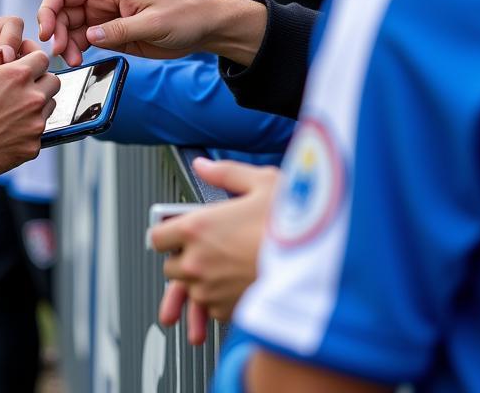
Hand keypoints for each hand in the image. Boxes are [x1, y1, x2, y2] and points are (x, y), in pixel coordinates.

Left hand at [0, 15, 37, 103]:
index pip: (13, 25)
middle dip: (27, 59)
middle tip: (15, 77)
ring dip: (24, 78)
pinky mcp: (7, 84)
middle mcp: (1, 45)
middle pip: (28, 45)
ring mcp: (6, 65)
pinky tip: (9, 104)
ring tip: (10, 93)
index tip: (5, 57)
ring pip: (29, 67)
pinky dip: (19, 93)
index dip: (13, 39)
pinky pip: (21, 85)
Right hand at [0, 50, 60, 177]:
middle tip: (21, 89)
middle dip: (41, 82)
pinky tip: (6, 133)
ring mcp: (34, 124)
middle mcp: (32, 98)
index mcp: (17, 75)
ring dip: (36, 106)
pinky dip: (27, 132)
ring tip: (11, 112)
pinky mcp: (32, 147)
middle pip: (53, 82)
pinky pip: (38, 134)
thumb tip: (6, 52)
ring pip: (49, 108)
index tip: (26, 67)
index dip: (33, 61)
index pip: (43, 59)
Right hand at [37, 0, 264, 62]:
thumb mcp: (154, 23)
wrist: (207, 26)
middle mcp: (103, 2)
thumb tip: (89, 36)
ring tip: (73, 62)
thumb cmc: (186, 14)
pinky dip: (78, 50)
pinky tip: (80, 61)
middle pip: (63, 12)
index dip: (48, 9)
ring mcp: (107, 19)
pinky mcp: (115, 34)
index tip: (47, 34)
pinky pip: (87, 40)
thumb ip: (120, 30)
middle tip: (64, 55)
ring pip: (72, 28)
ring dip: (66, 44)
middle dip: (56, 32)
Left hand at [151, 158, 279, 341]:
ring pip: (189, 290)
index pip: (156, 236)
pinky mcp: (228, 312)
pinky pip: (211, 308)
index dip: (166, 232)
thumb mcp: (262, 183)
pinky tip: (235, 286)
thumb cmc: (294, 226)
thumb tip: (204, 166)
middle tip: (205, 248)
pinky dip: (218, 300)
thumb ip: (226, 173)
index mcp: (197, 227)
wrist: (323, 270)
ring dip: (199, 281)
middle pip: (169, 266)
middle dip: (183, 258)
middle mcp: (198, 261)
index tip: (175, 231)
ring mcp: (211, 290)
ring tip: (221, 271)